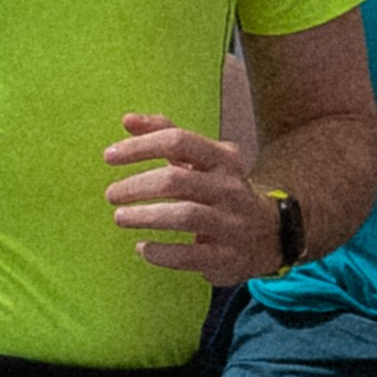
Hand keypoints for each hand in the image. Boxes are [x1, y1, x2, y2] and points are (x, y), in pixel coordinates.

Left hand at [105, 113, 283, 282]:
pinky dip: (161, 253)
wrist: (268, 235)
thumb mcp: (203, 159)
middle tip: (111, 194)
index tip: (109, 157)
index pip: (178, 141)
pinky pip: (189, 256)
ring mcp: (231, 223)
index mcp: (223, 158)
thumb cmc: (221, 191)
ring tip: (120, 217)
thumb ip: (166, 135)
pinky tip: (142, 249)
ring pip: (184, 217)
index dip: (140, 147)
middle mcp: (230, 188)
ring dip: (145, 217)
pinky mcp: (226, 256)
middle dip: (137, 186)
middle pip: (177, 181)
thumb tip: (128, 120)